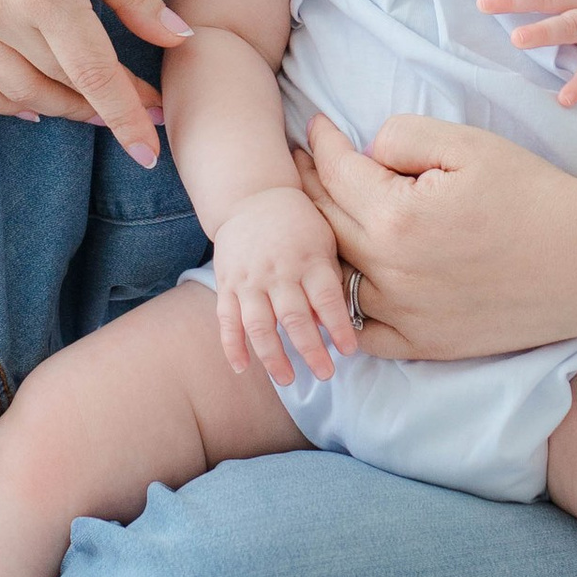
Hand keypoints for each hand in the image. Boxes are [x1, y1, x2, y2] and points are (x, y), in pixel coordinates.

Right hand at [0, 0, 188, 169]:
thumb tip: (177, 39)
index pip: (94, 75)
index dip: (127, 115)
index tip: (153, 147)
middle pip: (59, 87)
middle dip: (105, 108)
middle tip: (143, 110)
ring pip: (15, 93)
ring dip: (60, 110)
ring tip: (96, 108)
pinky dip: (3, 102)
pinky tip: (33, 104)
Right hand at [212, 184, 358, 390]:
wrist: (252, 196)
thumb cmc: (299, 223)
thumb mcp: (323, 242)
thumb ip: (329, 279)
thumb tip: (330, 324)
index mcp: (309, 259)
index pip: (327, 299)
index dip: (339, 327)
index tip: (349, 351)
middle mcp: (278, 271)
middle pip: (295, 317)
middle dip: (310, 350)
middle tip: (325, 374)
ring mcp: (249, 279)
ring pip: (259, 325)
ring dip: (273, 356)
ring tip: (287, 380)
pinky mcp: (227, 284)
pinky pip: (227, 319)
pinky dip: (231, 345)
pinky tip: (241, 368)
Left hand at [292, 112, 576, 360]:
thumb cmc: (533, 195)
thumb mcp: (468, 144)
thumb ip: (404, 137)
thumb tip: (368, 153)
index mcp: (395, 216)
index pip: (336, 173)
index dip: (320, 144)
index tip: (314, 127)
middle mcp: (390, 272)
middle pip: (326, 224)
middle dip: (308, 186)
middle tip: (298, 164)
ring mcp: (406, 315)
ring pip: (339, 277)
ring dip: (322, 244)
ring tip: (317, 217)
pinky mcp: (427, 344)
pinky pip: (366, 333)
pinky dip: (347, 309)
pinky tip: (344, 286)